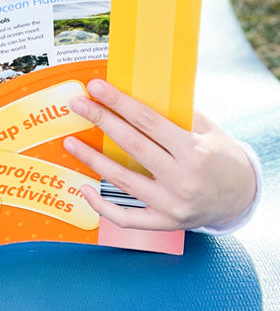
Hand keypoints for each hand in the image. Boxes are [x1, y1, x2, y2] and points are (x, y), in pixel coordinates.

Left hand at [63, 79, 257, 231]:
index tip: (97, 87)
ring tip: (70, 142)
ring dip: (92, 158)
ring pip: (122, 180)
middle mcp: (184, 179)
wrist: (241, 197)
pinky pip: (127, 217)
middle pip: (132, 145)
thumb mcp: (206, 130)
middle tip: (78, 104)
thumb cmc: (219, 155)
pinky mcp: (165, 223)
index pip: (148, 121)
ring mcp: (173, 204)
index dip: (119, 102)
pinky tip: (85, 188)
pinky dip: (102, 205)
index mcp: (195, 151)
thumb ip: (174, 114)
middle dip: (101, 120)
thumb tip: (135, 90)